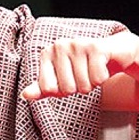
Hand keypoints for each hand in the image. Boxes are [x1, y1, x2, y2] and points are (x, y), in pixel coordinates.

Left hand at [21, 31, 138, 100]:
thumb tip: (25, 95)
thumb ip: (42, 88)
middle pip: (67, 89)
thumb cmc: (83, 67)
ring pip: (83, 86)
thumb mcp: (60, 79)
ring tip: (92, 71)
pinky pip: (97, 79)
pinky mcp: (96, 47)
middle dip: (79, 88)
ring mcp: (77, 44)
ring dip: (92, 84)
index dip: (61, 91)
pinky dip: (103, 79)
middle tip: (84, 75)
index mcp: (47, 53)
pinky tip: (102, 67)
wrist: (113, 53)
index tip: (68, 79)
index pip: (47, 89)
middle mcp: (60, 46)